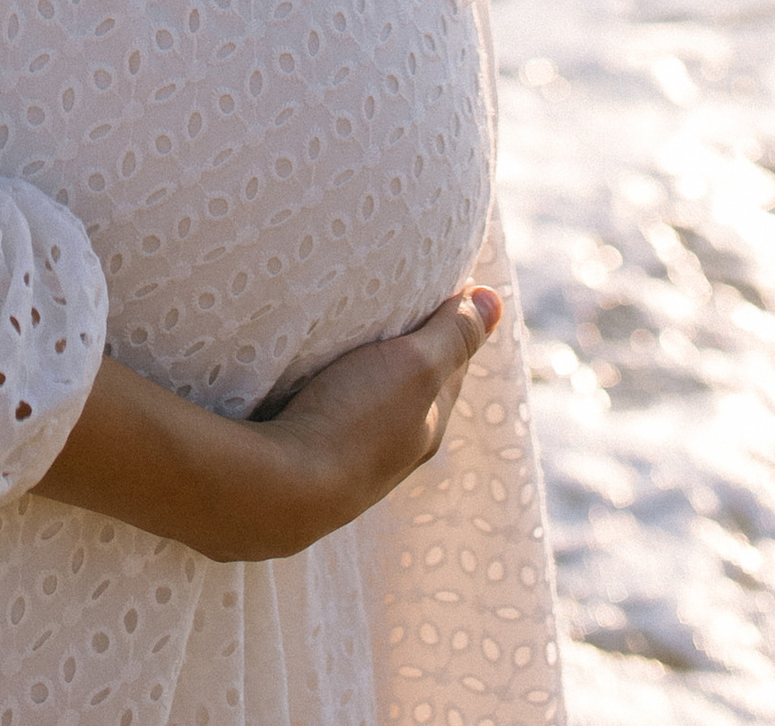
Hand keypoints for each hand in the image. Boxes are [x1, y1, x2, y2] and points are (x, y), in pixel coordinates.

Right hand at [31, 288, 501, 561]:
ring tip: (352, 337)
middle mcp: (395, 453)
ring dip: (367, 374)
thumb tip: (496, 300)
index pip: (450, 367)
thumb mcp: (415, 366)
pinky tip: (308, 381)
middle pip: (413, 390)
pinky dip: (333, 393)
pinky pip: (331, 418)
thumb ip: (453, 333)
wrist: (278, 492)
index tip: (442, 281)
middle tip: (401, 301)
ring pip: (370, 407)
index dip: (451, 323)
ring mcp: (348, 464)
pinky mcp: (305, 464)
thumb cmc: (353, 421)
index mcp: (426, 427)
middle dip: (412, 350)